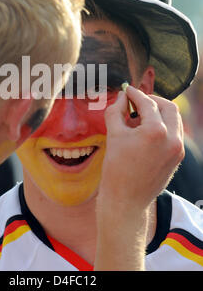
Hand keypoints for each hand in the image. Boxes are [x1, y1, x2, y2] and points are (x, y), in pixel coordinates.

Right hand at [94, 86, 183, 270]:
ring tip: (139, 118)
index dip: (135, 94)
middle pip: (168, 107)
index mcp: (155, 132)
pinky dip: (163, 126)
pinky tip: (145, 132)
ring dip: (159, 113)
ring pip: (175, 119)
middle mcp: (172, 139)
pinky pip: (174, 133)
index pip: (147, 103)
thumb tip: (122, 96)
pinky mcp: (178, 157)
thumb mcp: (113, 135)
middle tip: (136, 101)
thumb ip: (116, 111)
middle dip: (152, 101)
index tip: (127, 90)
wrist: (126, 200)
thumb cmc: (116, 168)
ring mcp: (178, 149)